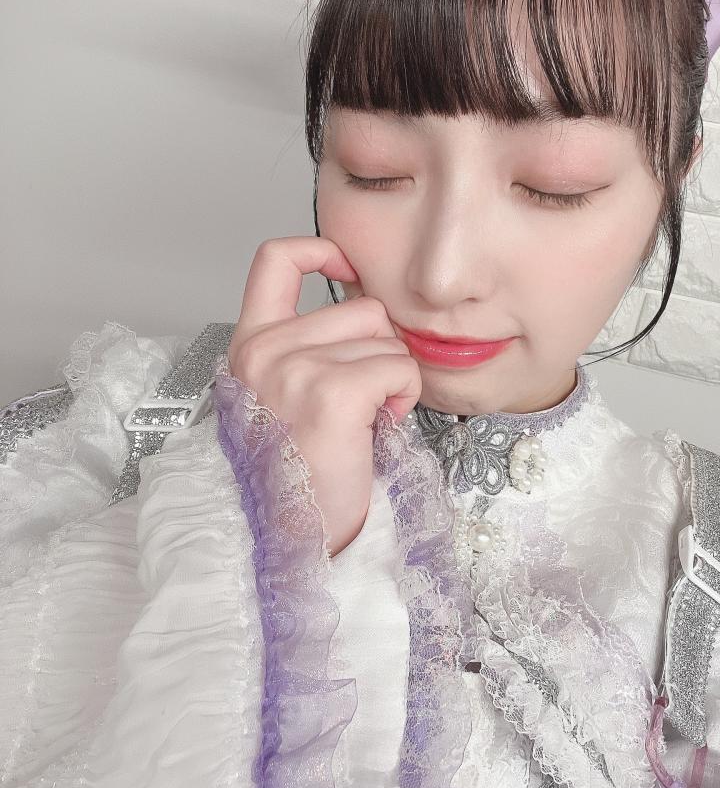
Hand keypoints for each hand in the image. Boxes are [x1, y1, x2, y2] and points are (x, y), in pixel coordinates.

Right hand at [226, 237, 420, 556]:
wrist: (292, 537)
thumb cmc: (298, 476)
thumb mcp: (286, 398)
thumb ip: (308, 349)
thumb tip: (367, 315)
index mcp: (249, 346)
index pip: (275, 259)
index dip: (320, 249)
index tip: (345, 266)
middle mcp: (264, 350)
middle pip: (361, 307)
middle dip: (379, 352)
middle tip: (362, 403)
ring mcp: (293, 369)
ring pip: (386, 339)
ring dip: (392, 380)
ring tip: (365, 423)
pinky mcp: (331, 394)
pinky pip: (397, 368)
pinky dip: (403, 397)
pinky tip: (378, 428)